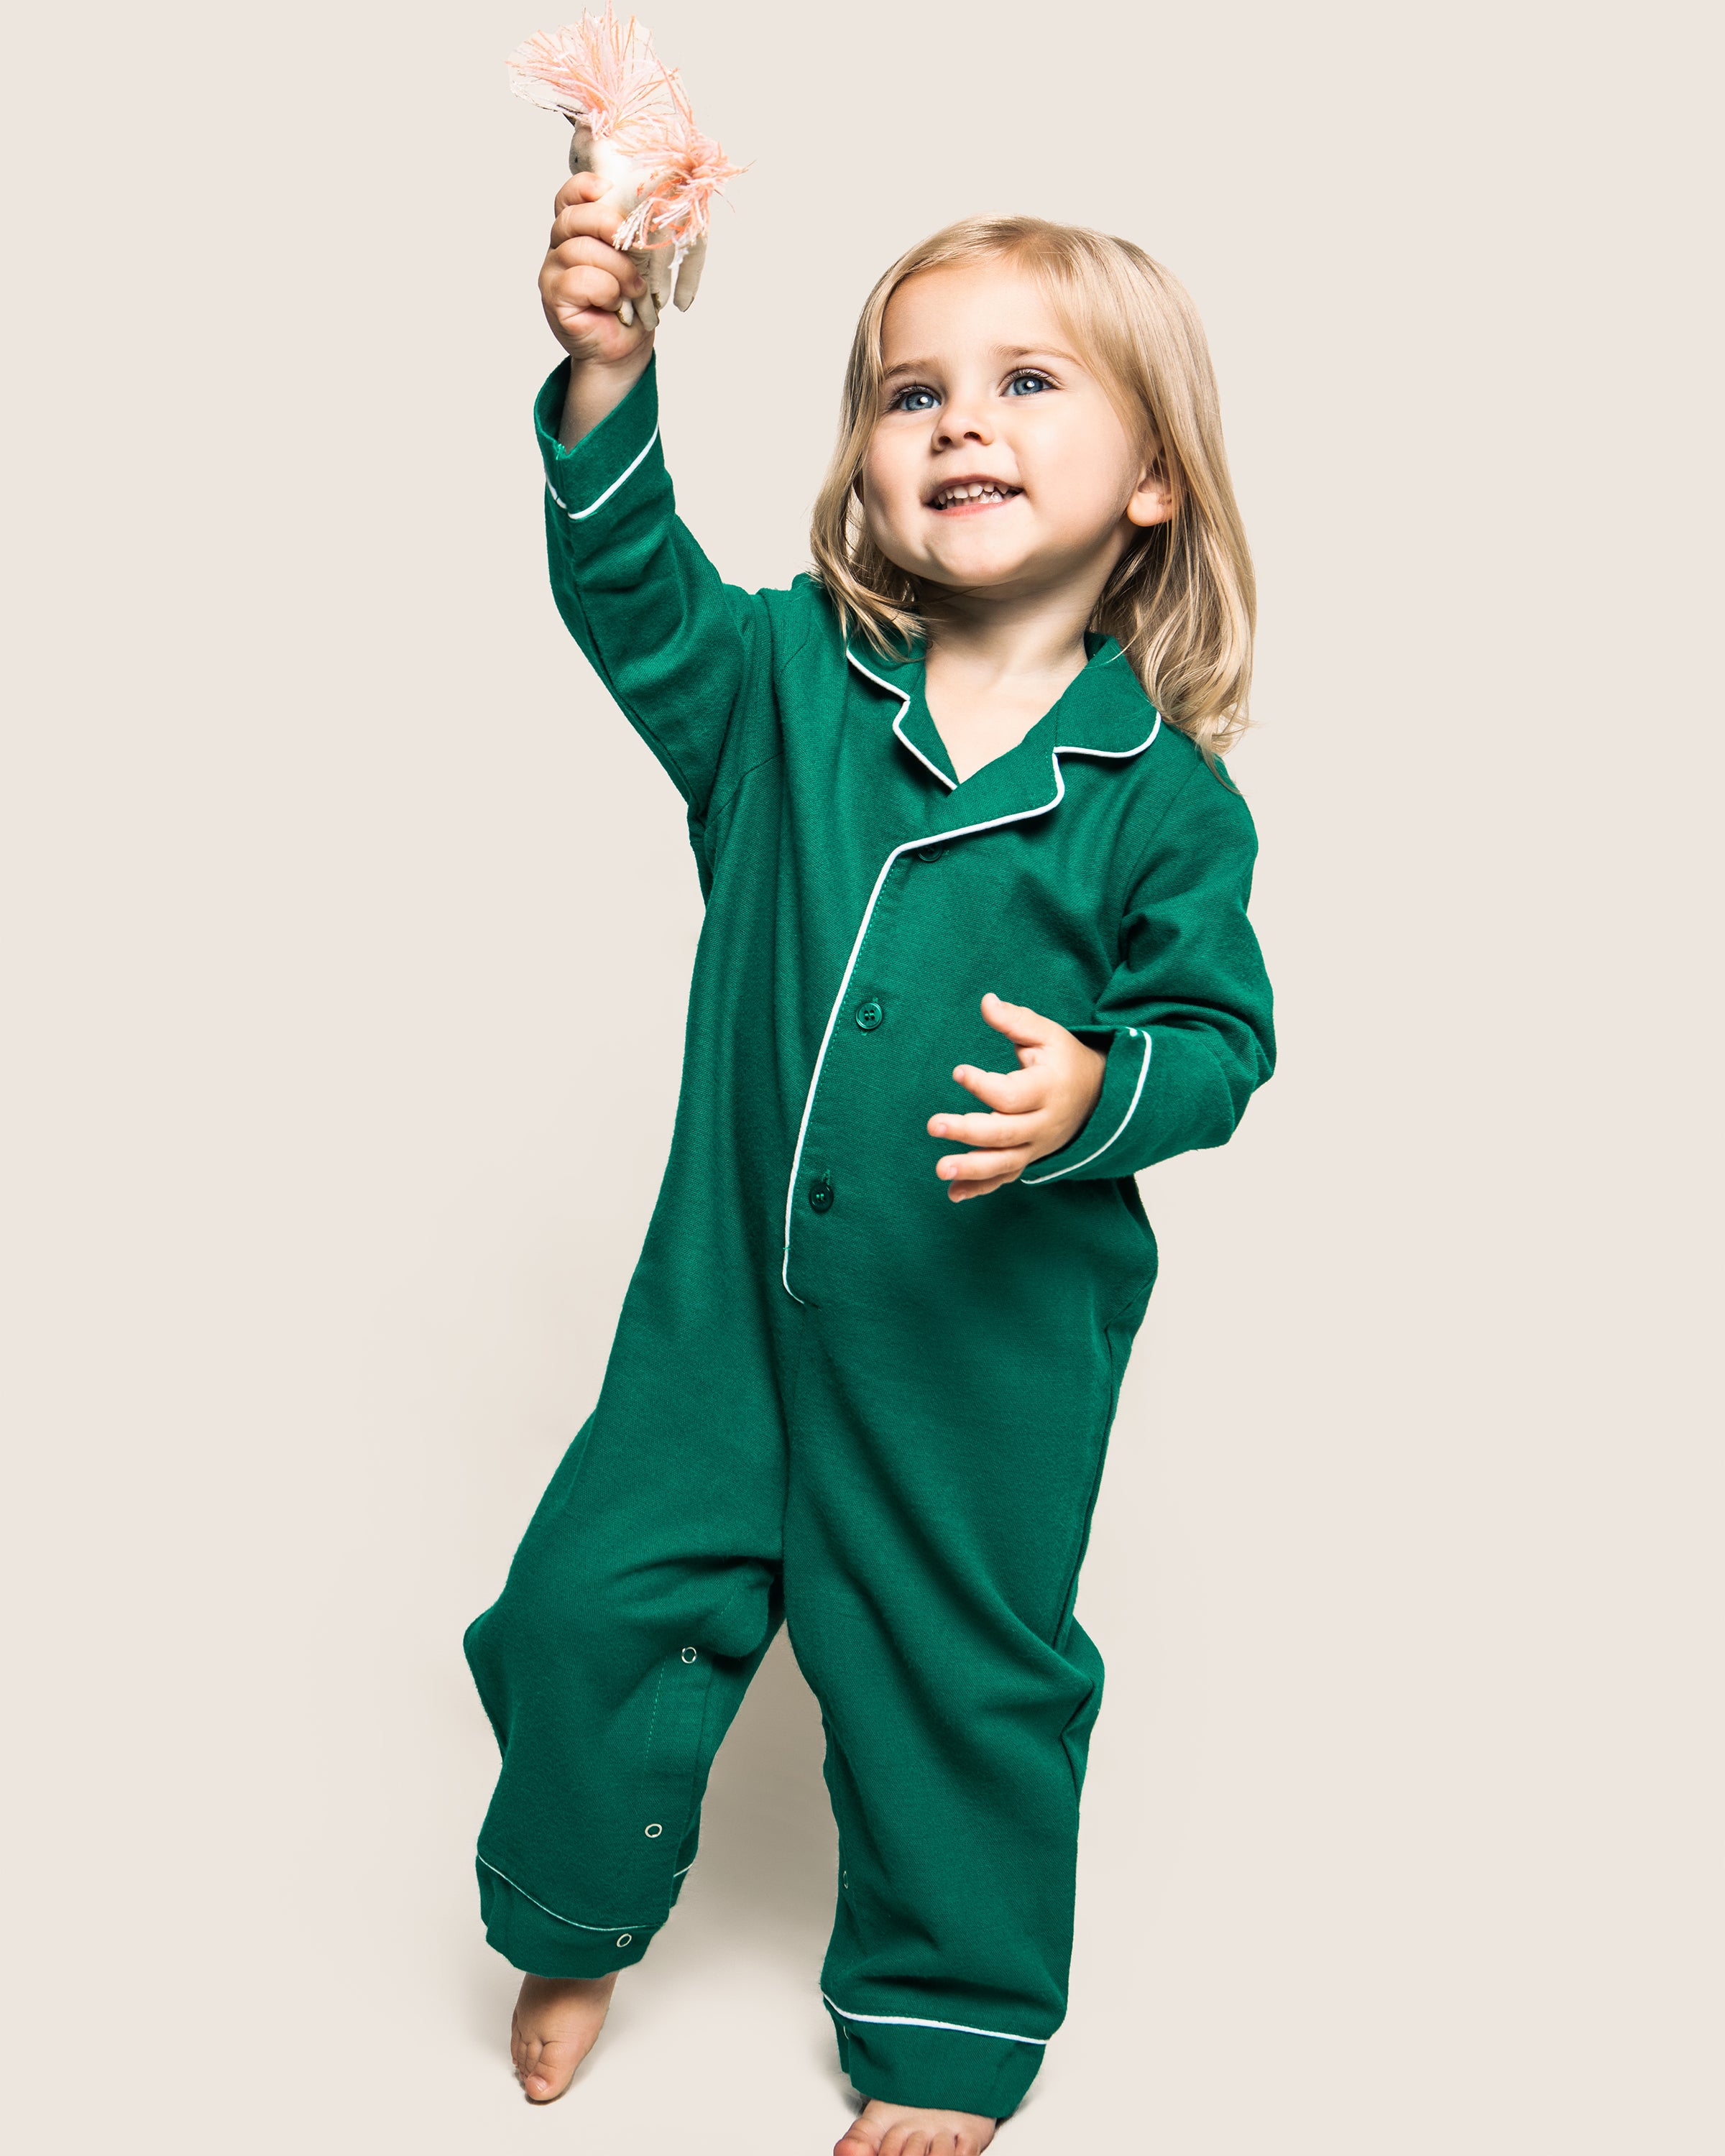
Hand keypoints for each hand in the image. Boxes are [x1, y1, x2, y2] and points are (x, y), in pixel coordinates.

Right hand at [540, 172, 655, 371]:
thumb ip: (629, 233)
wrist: (623, 350)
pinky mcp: (553, 298)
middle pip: (573, 218)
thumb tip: (643, 209)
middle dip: (609, 226)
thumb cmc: (630, 303)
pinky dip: (606, 291)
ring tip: (634, 289)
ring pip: (581, 250)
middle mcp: (559, 246)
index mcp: (578, 230)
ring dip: (618, 270)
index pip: (570, 196)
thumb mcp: (636, 260)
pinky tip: (614, 305)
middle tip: (636, 247)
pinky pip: (579, 280)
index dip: (586, 187)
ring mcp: (552, 272)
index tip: (610, 191)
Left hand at [927, 993, 1106, 1201]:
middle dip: (968, 1131)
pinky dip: (980, 1188)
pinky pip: (1005, 1178)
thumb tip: (986, 1001)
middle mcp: (1043, 1124)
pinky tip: (953, 1193)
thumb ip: (1015, 1021)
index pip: (1012, 1095)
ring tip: (940, 1169)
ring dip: (971, 1169)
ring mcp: (1036, 1146)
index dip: (983, 1085)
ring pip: (1004, 1163)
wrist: (1099, 1097)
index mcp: (1046, 1090)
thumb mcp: (1047, 1035)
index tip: (958, 1072)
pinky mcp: (1029, 1158)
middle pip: (1004, 1133)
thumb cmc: (1065, 1060)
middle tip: (933, 1124)